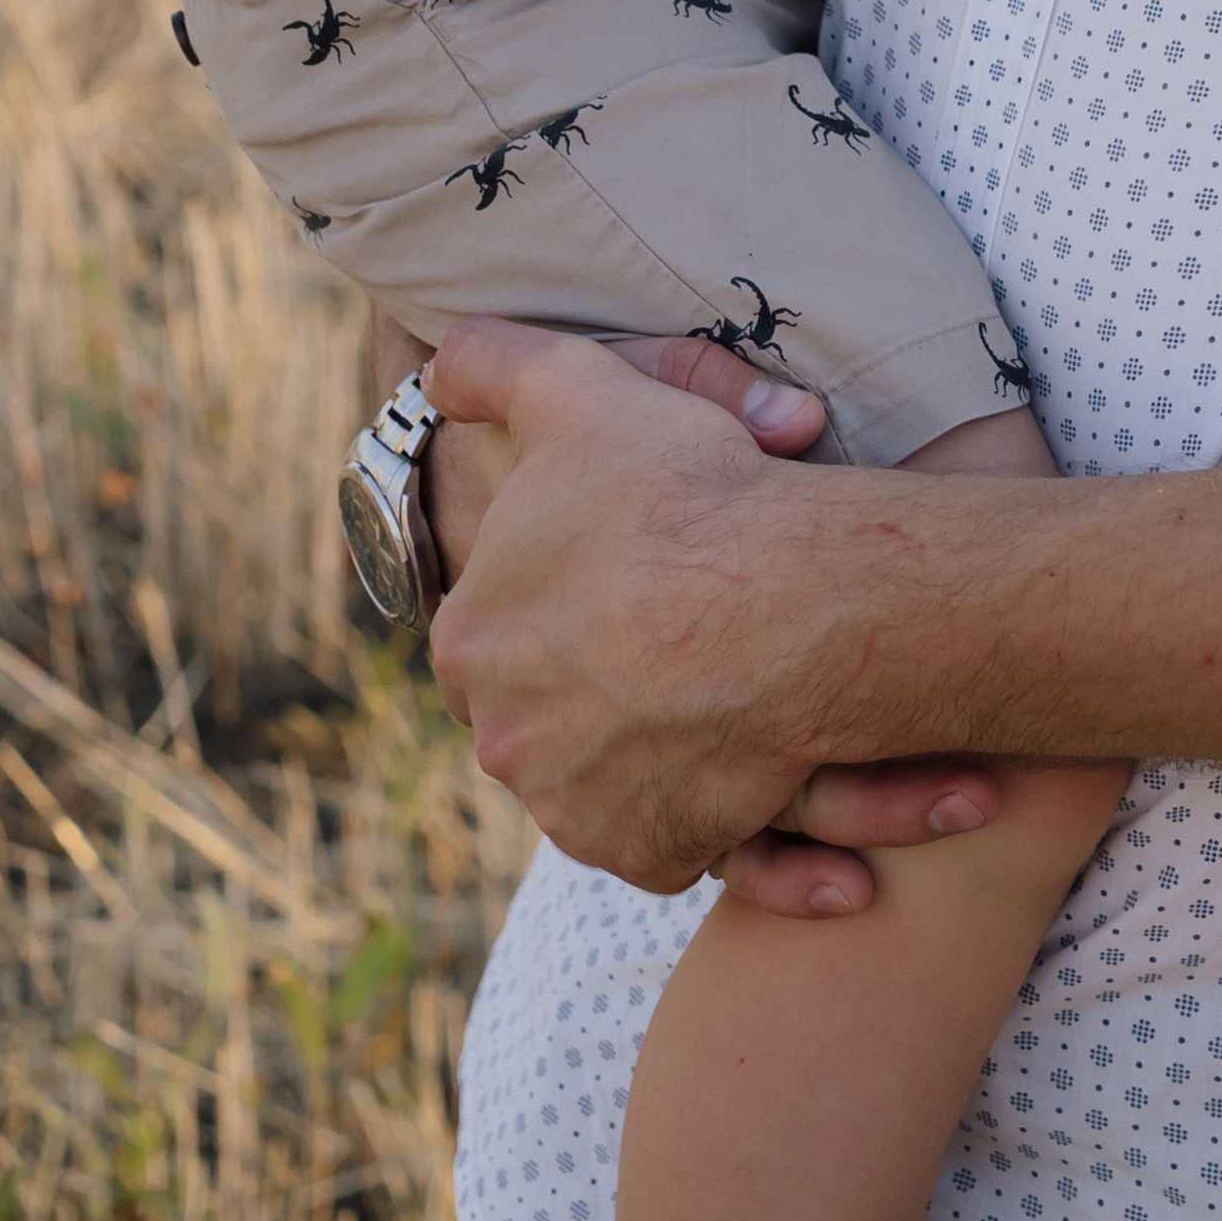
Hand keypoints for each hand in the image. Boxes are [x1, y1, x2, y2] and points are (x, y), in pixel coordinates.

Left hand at [422, 319, 996, 893]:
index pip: (507, 626)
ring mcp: (574, 808)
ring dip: (671, 746)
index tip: (640, 565)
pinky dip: (723, 811)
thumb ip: (493, 365)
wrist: (783, 601)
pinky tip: (769, 758)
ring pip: (620, 770)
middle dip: (617, 678)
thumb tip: (438, 372)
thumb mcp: (577, 387)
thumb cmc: (680, 491)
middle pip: (555, 706)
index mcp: (470, 640)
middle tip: (702, 630)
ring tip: (751, 691)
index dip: (575, 591)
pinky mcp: (650, 854)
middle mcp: (503, 741)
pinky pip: (684, 835)